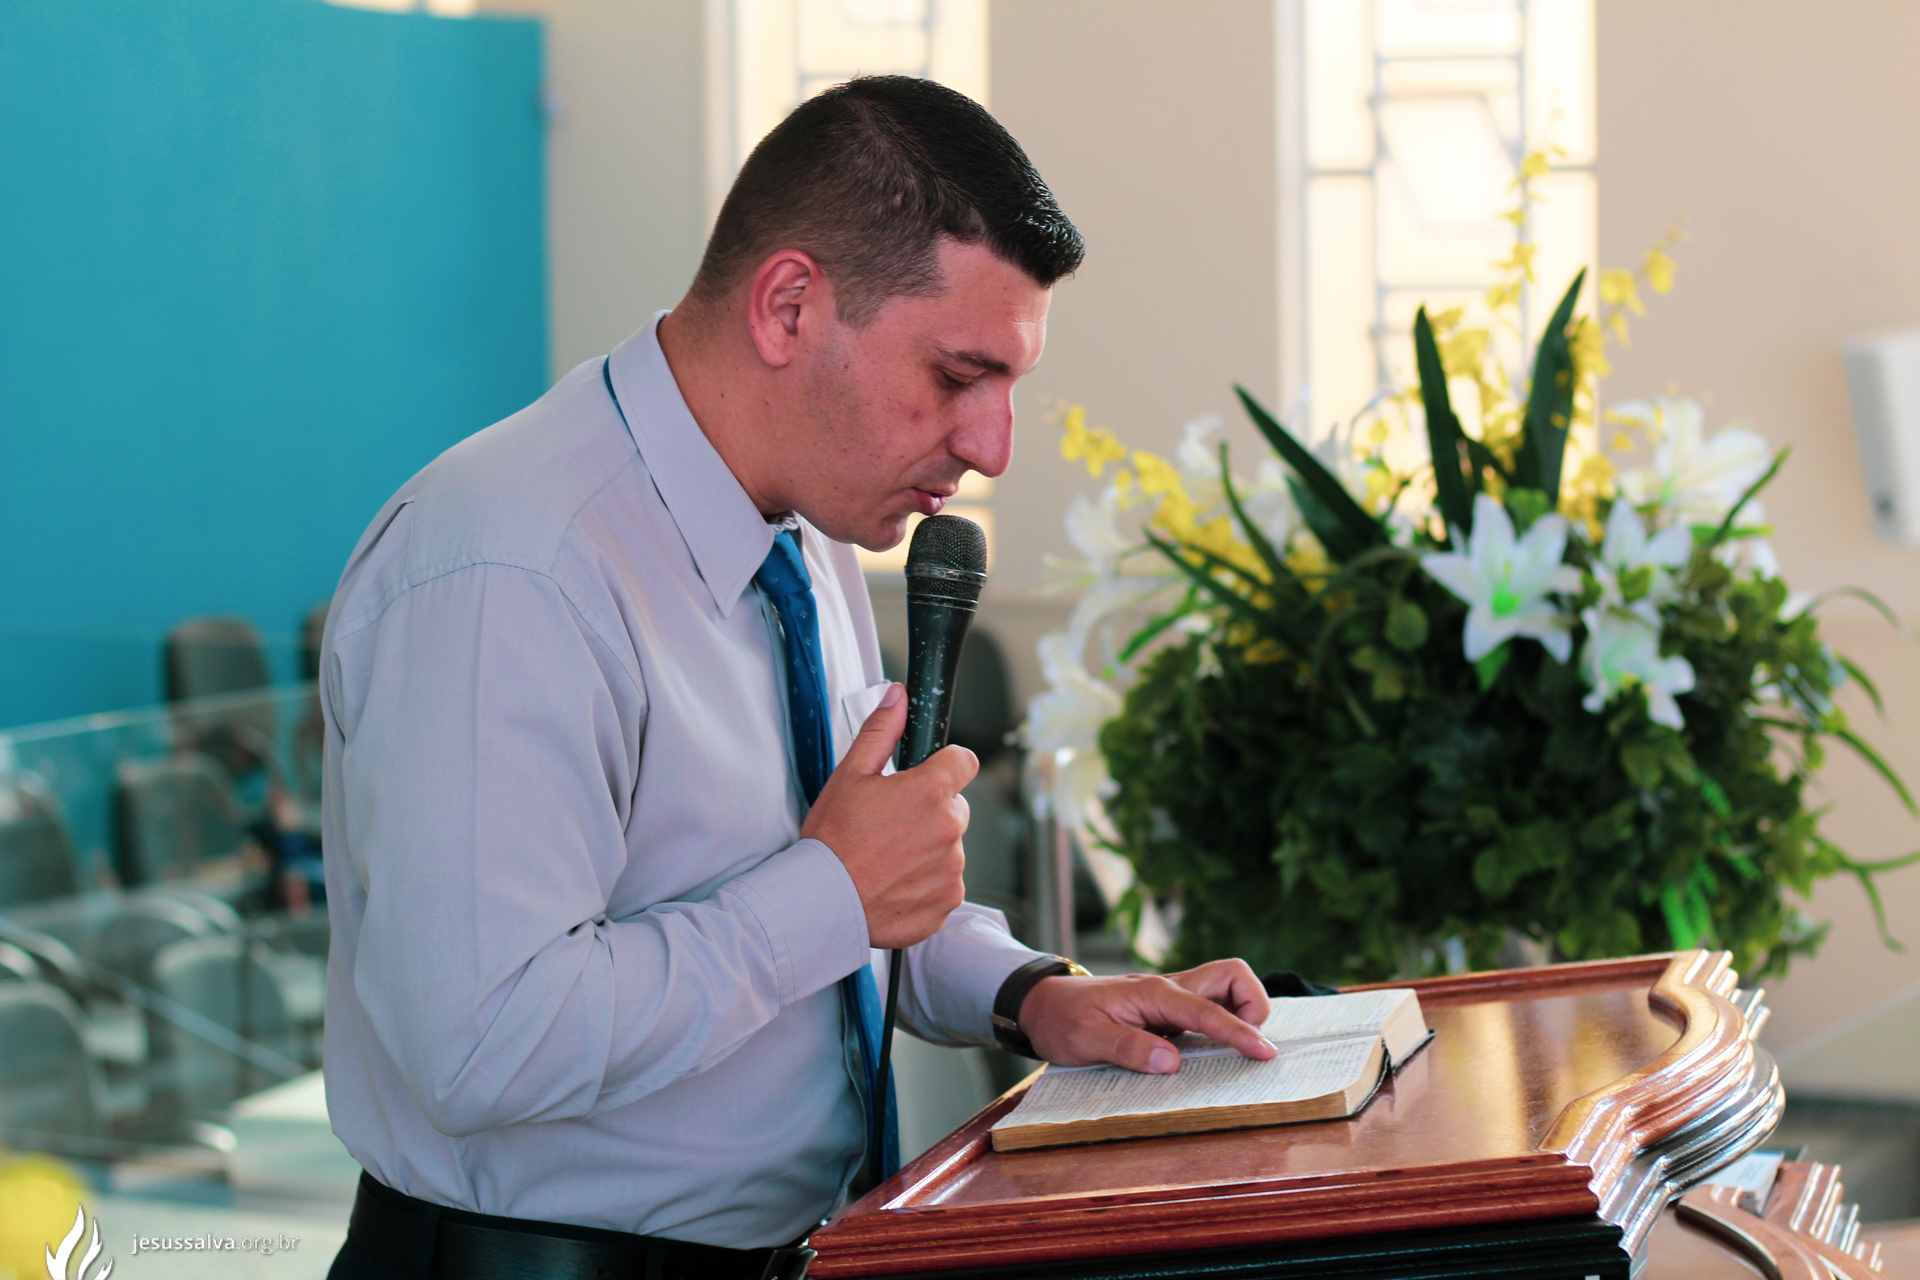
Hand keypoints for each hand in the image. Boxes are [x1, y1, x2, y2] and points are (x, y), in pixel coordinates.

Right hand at [802, 683, 976, 948]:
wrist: (822, 903)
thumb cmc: (832, 841)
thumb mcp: (849, 775)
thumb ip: (881, 731)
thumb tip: (898, 697)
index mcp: (930, 792)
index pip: (963, 761)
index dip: (943, 765)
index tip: (924, 777)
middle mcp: (949, 829)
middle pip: (954, 806)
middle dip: (931, 810)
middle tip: (891, 824)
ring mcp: (951, 868)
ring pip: (950, 846)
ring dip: (929, 848)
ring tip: (888, 856)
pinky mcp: (947, 901)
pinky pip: (946, 883)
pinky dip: (926, 882)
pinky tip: (895, 881)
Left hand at [1019, 959, 1274, 1073]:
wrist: (1041, 1004)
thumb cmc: (1062, 1019)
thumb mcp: (1086, 1039)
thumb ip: (1129, 1048)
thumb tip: (1171, 1062)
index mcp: (1153, 994)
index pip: (1207, 1010)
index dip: (1239, 1032)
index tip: (1264, 1053)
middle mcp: (1168, 989)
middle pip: (1231, 976)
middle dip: (1253, 1004)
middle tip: (1248, 1044)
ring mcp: (1170, 998)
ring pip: (1224, 987)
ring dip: (1241, 1011)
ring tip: (1235, 1048)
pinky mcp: (1167, 1010)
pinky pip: (1209, 1007)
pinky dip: (1224, 1022)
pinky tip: (1218, 1049)